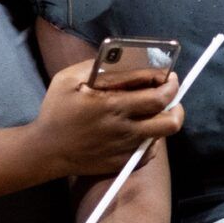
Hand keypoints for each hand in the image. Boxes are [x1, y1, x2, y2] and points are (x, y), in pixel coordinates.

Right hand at [31, 59, 182, 176]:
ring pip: (162, 136)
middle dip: (177, 104)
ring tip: (156, 110)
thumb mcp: (68, 79)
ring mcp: (126, 149)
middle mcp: (125, 130)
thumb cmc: (56, 111)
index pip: (158, 96)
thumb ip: (97, 66)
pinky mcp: (123, 163)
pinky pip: (149, 151)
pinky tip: (139, 128)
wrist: (46, 151)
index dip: (169, 84)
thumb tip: (124, 59)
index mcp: (113, 106)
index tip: (169, 76)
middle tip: (170, 94)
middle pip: (171, 121)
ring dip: (164, 120)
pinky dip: (151, 138)